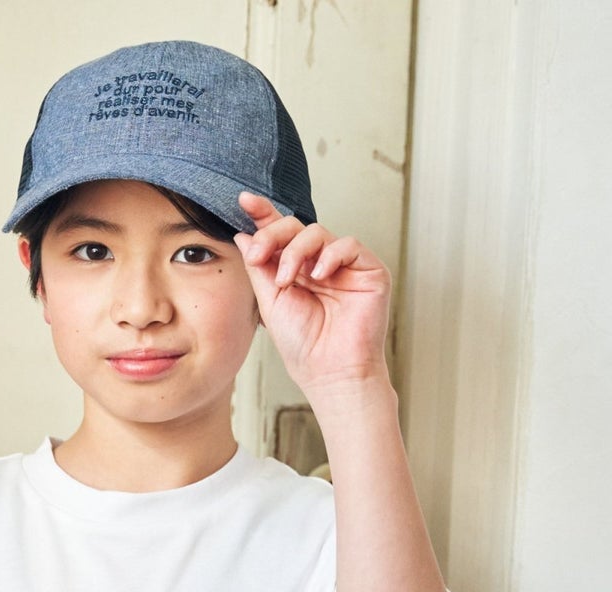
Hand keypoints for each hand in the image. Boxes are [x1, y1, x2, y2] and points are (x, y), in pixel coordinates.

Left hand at [235, 192, 392, 402]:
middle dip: (274, 234)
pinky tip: (318, 277)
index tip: (244, 200)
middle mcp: (318, 264)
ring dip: (296, 251)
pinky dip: (330, 256)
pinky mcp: (368, 270)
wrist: (330, 372)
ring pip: (318, 233)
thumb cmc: (303, 345)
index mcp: (295, 270)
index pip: (280, 235)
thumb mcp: (270, 302)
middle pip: (296, 227)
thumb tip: (243, 234)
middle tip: (259, 256)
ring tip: (287, 280)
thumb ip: (259, 267)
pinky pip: (348, 245)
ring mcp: (344, 266)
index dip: (264, 214)